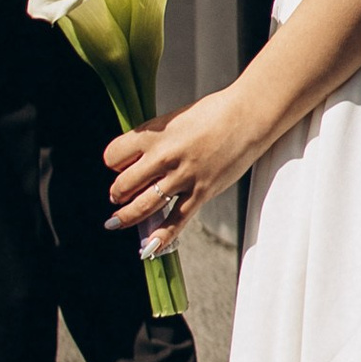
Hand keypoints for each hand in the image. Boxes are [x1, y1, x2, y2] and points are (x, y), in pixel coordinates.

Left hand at [106, 88, 262, 250]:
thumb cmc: (213, 113)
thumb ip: (155, 139)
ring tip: (116, 221)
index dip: (113, 162)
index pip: (113, 155)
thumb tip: (139, 157)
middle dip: (117, 193)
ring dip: (126, 217)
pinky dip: (161, 237)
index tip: (118, 165)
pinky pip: (176, 220)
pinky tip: (148, 248)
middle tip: (117, 196)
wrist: (247, 116)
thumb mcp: (174, 119)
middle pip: (123, 184)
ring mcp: (182, 177)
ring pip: (143, 206)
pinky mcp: (200, 192)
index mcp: (153, 134)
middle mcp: (163, 156)